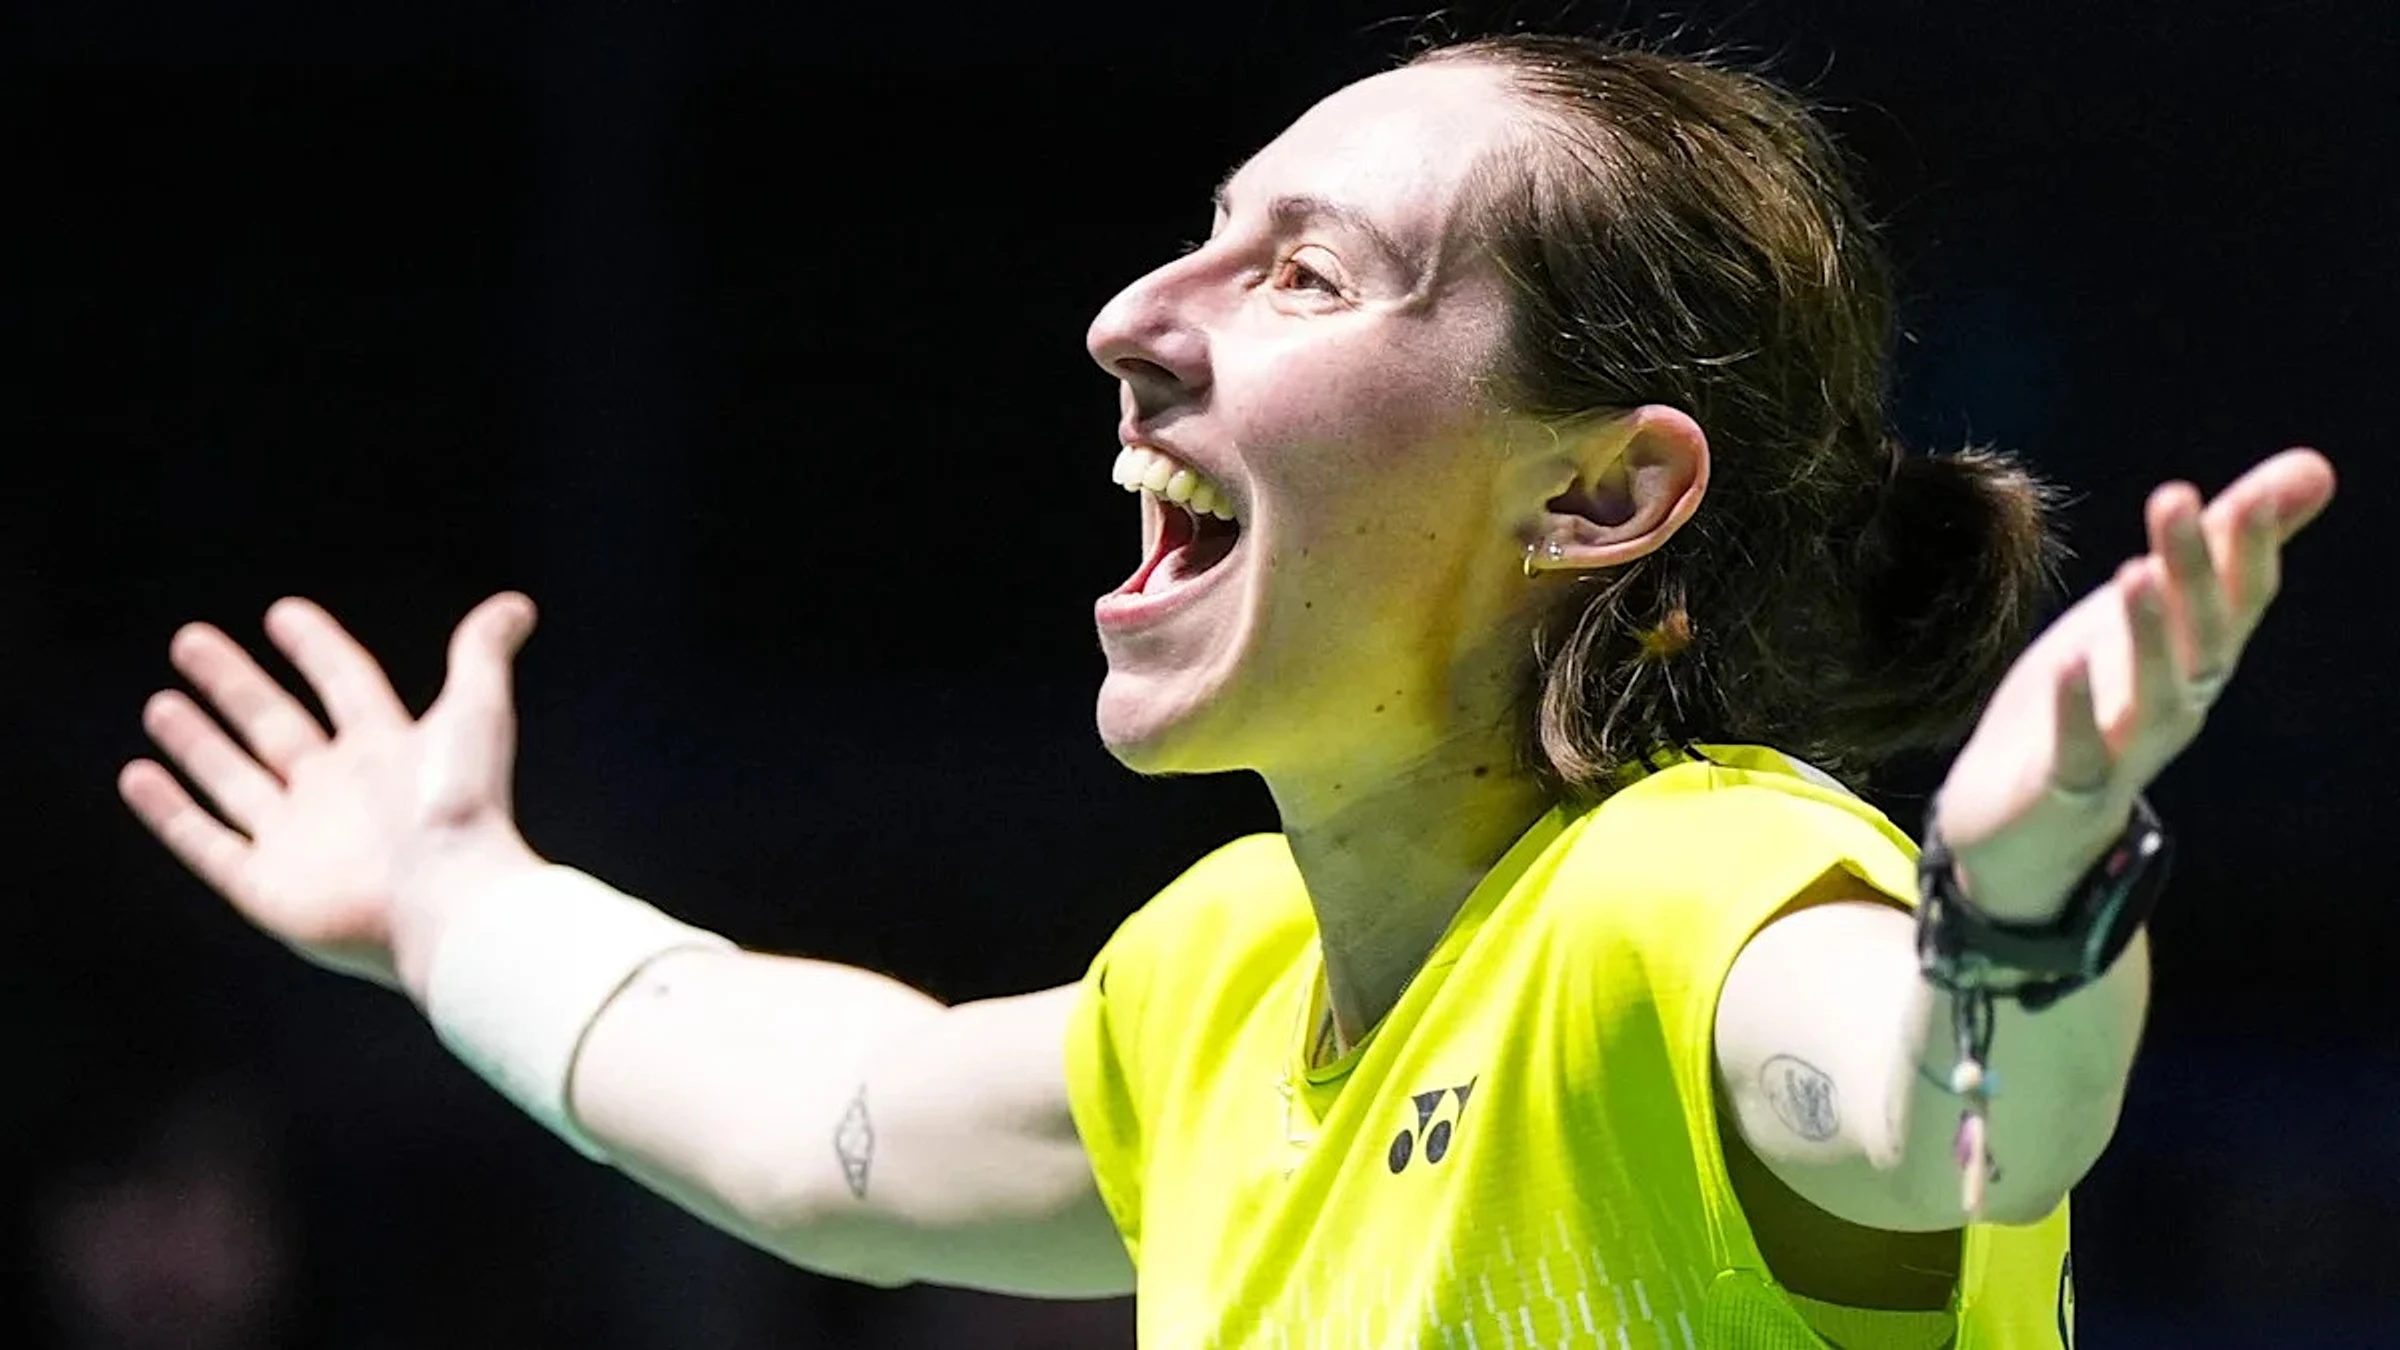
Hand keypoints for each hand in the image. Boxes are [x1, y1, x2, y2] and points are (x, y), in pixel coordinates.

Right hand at [120, 593, 544, 995]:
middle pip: (275, 726)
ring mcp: (300, 841)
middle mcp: (339, 793)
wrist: (449, 904)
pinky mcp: (266, 887)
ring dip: (197, 743)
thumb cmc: (464, 809)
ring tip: (161, 703)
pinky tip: (137, 774)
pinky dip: (170, 811)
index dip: (317, 648)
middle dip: (234, 685)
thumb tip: (517, 605)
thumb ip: (481, 656)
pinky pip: (206, 842)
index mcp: (387, 752)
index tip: (282, 613)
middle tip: (189, 640)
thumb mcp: (474, 715)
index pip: (345, 685)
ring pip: (235, 781)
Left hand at [1934, 448, 2336, 919]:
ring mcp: (2128, 750)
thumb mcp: (2154, 613)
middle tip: (2177, 498)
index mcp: (2199, 659)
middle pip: (2203, 635)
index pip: (2242, 598)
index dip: (2252, 545)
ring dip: (2150, 636)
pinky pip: (2082, 752)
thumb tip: (2316, 466)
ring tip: (2136, 574)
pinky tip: (2066, 665)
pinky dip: (2079, 710)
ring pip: (2156, 695)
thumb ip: (2223, 548)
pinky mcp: (2068, 787)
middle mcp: (2178, 703)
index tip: (2258, 489)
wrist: (2022, 826)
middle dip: (2196, 569)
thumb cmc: (2095, 702)